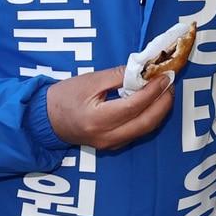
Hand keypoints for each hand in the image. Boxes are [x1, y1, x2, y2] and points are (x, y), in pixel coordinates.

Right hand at [45, 67, 173, 149]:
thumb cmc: (63, 97)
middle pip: (146, 122)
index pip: (133, 106)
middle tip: (170, 84)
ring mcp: (110, 143)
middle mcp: (106, 136)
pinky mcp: (112, 145)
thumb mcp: (89, 80)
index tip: (164, 76)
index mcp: (97, 119)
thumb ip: (117, 76)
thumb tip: (143, 70)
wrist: (45, 119)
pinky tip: (151, 103)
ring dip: (159, 111)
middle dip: (163, 102)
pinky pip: (137, 132)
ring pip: (145, 129)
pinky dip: (148, 117)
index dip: (153, 91)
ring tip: (165, 92)